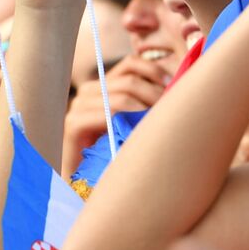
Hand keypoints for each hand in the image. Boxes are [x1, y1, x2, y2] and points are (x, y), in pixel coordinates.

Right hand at [62, 54, 172, 173]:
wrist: (84, 186)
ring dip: (145, 109)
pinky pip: (108, 113)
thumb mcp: (133, 123)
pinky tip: (141, 133)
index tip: (172, 88)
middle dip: (155, 95)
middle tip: (170, 112)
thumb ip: (145, 104)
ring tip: (159, 125)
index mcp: (103, 86)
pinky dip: (128, 119)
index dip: (154, 72)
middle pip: (130, 79)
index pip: (131, 64)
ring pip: (122, 96)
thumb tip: (174, 87)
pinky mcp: (74, 123)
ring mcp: (79, 106)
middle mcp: (89, 92)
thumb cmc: (116, 155)